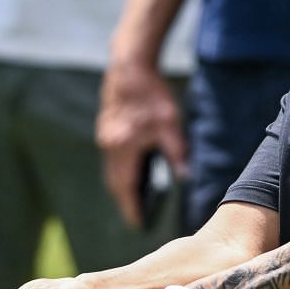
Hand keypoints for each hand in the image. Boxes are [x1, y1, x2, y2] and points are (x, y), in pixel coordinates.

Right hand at [97, 59, 187, 228]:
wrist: (129, 64)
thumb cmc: (149, 92)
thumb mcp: (169, 123)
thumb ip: (176, 152)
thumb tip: (184, 176)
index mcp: (123, 147)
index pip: (126, 187)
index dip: (132, 207)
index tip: (138, 223)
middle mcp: (110, 145)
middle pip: (115, 182)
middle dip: (125, 200)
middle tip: (137, 216)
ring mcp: (105, 136)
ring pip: (111, 169)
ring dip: (122, 185)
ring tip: (136, 199)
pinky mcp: (106, 127)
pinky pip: (111, 157)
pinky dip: (120, 168)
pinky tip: (133, 170)